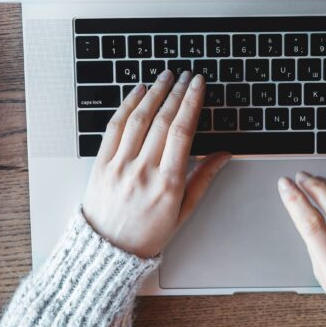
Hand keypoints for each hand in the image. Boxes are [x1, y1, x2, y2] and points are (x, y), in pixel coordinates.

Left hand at [82, 70, 229, 257]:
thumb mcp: (183, 211)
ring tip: (166, 77)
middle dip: (177, 92)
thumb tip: (223, 155)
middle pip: (162, 121)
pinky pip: (115, 127)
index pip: (182, 132)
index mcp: (168, 184)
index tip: (198, 85)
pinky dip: (127, 105)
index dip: (191, 103)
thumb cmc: (147, 234)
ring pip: (139, 119)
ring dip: (154, 93)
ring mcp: (120, 166)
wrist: (108, 250)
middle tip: (187, 75)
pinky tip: (138, 92)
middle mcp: (143, 171)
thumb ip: (203, 179)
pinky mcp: (101, 164)